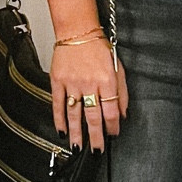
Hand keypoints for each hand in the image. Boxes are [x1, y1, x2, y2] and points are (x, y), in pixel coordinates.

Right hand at [50, 36, 128, 151]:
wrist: (77, 31)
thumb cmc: (98, 47)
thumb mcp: (118, 67)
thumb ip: (122, 91)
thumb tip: (123, 113)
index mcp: (107, 80)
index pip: (111, 110)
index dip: (112, 126)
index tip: (112, 135)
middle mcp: (90, 83)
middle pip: (93, 116)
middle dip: (95, 137)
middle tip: (96, 150)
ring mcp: (72, 83)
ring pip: (74, 113)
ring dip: (76, 133)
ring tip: (77, 147)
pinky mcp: (58, 81)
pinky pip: (58, 104)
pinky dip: (59, 119)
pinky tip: (62, 130)